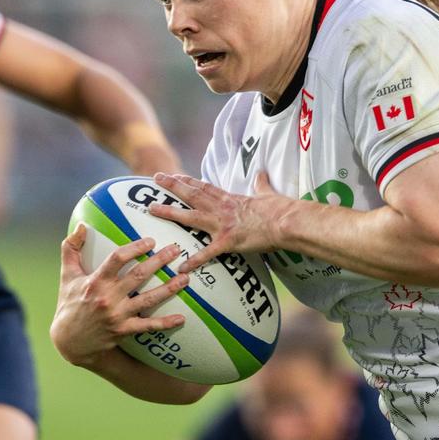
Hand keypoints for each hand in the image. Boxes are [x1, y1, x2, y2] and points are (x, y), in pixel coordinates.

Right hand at [50, 224, 188, 366]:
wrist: (70, 341)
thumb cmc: (70, 303)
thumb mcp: (67, 275)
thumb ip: (71, 248)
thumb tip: (80, 224)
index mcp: (95, 281)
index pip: (117, 259)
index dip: (135, 248)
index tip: (150, 241)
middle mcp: (107, 297)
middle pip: (138, 276)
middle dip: (159, 261)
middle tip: (176, 250)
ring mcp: (117, 315)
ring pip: (148, 300)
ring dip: (169, 288)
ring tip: (186, 278)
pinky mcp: (124, 330)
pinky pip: (148, 326)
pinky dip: (165, 323)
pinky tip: (181, 318)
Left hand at [149, 172, 290, 270]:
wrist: (287, 222)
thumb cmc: (280, 209)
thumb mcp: (268, 193)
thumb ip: (261, 183)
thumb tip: (261, 172)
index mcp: (231, 199)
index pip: (205, 187)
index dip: (188, 181)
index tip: (174, 176)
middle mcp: (222, 209)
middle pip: (192, 195)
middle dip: (172, 186)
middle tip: (156, 178)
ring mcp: (223, 224)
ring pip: (191, 216)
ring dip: (170, 212)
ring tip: (152, 209)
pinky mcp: (228, 242)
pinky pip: (207, 253)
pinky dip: (194, 261)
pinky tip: (181, 267)